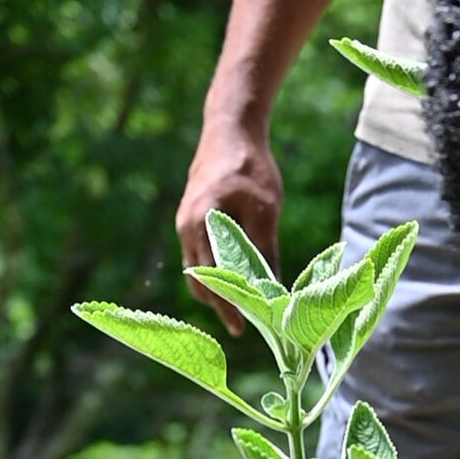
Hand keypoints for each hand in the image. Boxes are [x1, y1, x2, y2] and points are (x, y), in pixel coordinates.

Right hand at [175, 116, 283, 335]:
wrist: (230, 130)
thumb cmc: (251, 166)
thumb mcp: (265, 209)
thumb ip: (265, 249)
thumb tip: (274, 289)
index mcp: (200, 224)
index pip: (212, 279)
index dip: (226, 307)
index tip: (241, 329)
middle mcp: (186, 227)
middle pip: (199, 280)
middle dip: (219, 304)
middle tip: (244, 324)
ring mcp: (185, 222)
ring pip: (197, 269)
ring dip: (217, 289)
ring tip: (242, 307)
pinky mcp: (191, 218)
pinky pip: (199, 255)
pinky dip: (215, 271)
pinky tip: (237, 279)